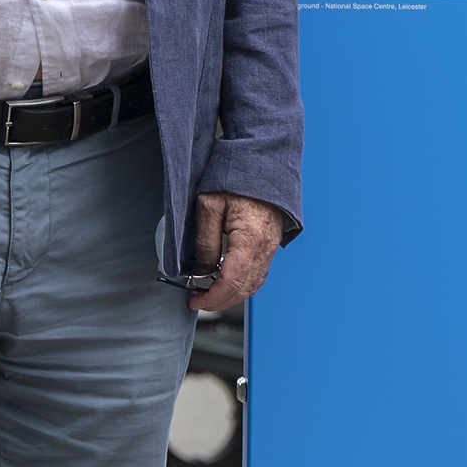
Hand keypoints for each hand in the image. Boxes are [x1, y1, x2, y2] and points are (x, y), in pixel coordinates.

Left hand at [189, 190, 288, 311]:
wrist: (261, 164)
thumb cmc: (235, 179)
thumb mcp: (209, 205)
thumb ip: (204, 241)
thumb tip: (201, 270)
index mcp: (249, 238)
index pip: (231, 281)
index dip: (211, 297)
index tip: (195, 301)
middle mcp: (265, 246)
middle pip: (244, 289)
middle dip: (220, 302)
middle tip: (199, 302)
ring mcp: (271, 247)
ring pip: (254, 285)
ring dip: (232, 296)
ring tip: (210, 295)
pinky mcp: (271, 244)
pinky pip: (259, 273)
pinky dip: (244, 285)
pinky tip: (228, 283)